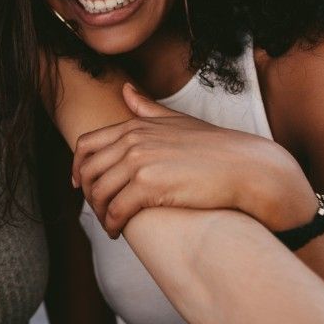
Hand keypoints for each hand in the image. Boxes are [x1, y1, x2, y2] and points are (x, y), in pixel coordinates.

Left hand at [72, 83, 316, 237]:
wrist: (245, 166)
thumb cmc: (215, 146)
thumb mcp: (177, 120)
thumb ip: (147, 107)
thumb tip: (125, 90)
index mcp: (135, 126)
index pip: (87, 144)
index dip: (77, 166)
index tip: (79, 184)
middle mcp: (132, 140)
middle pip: (88, 170)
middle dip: (87, 194)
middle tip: (97, 210)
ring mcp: (139, 162)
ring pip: (99, 193)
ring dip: (99, 213)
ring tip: (109, 224)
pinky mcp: (149, 186)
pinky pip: (116, 210)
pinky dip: (112, 224)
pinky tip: (118, 232)